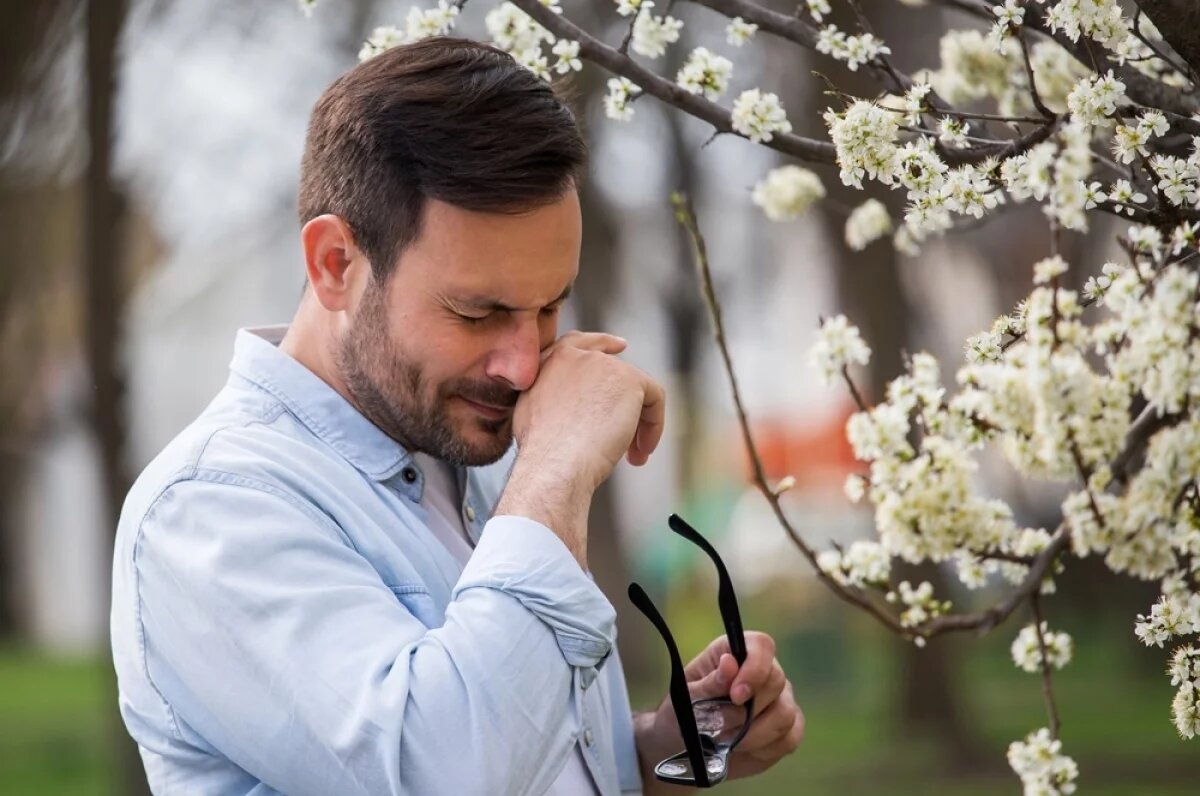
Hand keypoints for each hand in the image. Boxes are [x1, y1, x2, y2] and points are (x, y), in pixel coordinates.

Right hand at [495, 331, 665, 566]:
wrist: (553, 463)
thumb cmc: (541, 452)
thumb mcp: (533, 413)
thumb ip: (552, 398)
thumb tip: (571, 409)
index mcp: (552, 361)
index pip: (581, 343)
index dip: (603, 345)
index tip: (620, 347)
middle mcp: (578, 355)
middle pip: (615, 373)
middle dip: (624, 406)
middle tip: (629, 441)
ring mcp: (605, 364)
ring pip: (635, 391)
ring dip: (638, 425)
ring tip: (633, 457)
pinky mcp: (630, 380)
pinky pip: (654, 399)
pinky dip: (654, 426)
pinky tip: (641, 453)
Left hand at [634, 632, 803, 788]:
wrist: (685, 750)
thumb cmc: (683, 715)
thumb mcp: (686, 699)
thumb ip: (709, 683)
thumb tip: (729, 663)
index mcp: (735, 653)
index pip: (761, 645)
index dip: (755, 668)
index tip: (736, 695)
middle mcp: (763, 672)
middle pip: (776, 680)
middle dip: (748, 710)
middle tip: (721, 727)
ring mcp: (779, 699)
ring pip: (785, 713)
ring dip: (755, 734)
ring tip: (728, 741)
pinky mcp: (788, 728)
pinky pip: (790, 737)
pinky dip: (765, 749)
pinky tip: (745, 749)